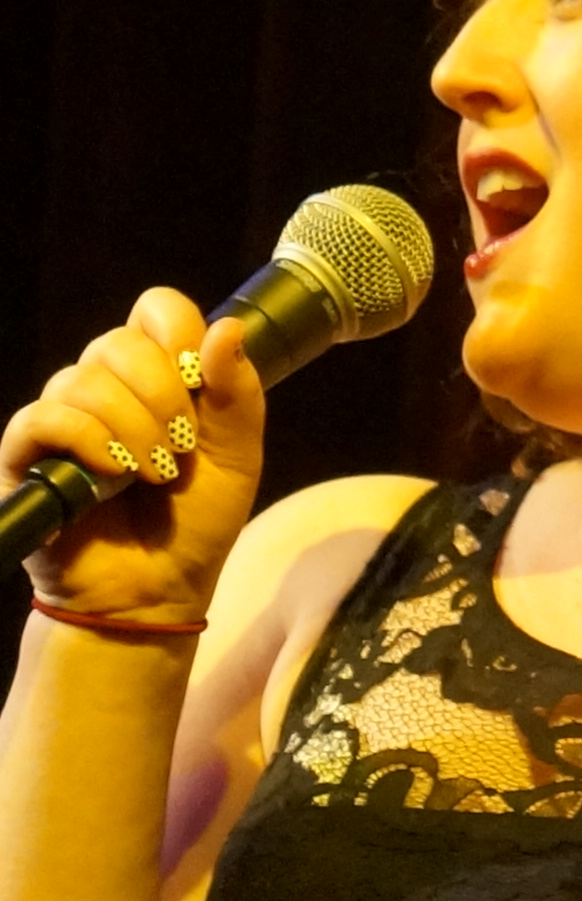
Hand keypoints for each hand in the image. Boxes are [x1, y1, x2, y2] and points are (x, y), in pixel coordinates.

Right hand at [6, 295, 267, 626]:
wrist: (155, 590)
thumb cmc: (197, 521)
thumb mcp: (238, 455)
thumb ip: (238, 392)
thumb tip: (228, 327)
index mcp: (159, 377)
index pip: (156, 310)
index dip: (178, 331)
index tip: (200, 378)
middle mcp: (105, 389)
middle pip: (117, 342)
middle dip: (161, 391)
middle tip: (181, 445)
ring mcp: (63, 421)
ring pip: (80, 380)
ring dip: (130, 426)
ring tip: (154, 473)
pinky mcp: (25, 458)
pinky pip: (41, 419)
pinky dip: (85, 440)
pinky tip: (113, 473)